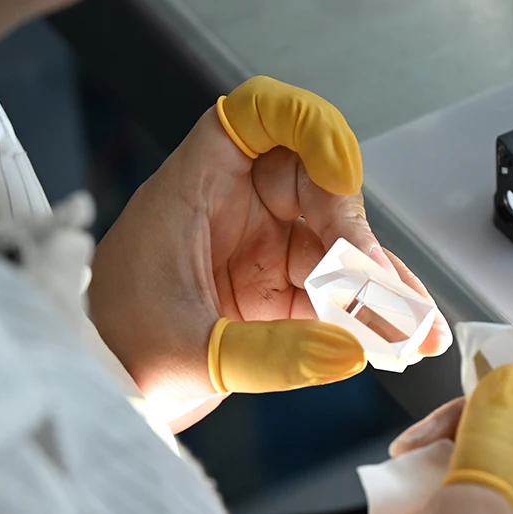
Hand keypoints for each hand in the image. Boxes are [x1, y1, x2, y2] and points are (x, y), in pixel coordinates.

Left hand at [88, 76, 451, 430]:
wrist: (94, 395)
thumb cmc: (112, 354)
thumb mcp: (187, 354)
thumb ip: (272, 356)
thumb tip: (351, 352)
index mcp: (193, 193)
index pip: (252, 118)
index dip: (305, 125)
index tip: (341, 173)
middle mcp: (231, 210)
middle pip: (313, 188)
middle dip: (356, 234)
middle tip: (383, 289)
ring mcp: (255, 252)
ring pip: (333, 247)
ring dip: (379, 285)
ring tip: (419, 325)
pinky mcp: (271, 294)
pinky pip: (330, 293)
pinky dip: (366, 315)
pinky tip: (402, 338)